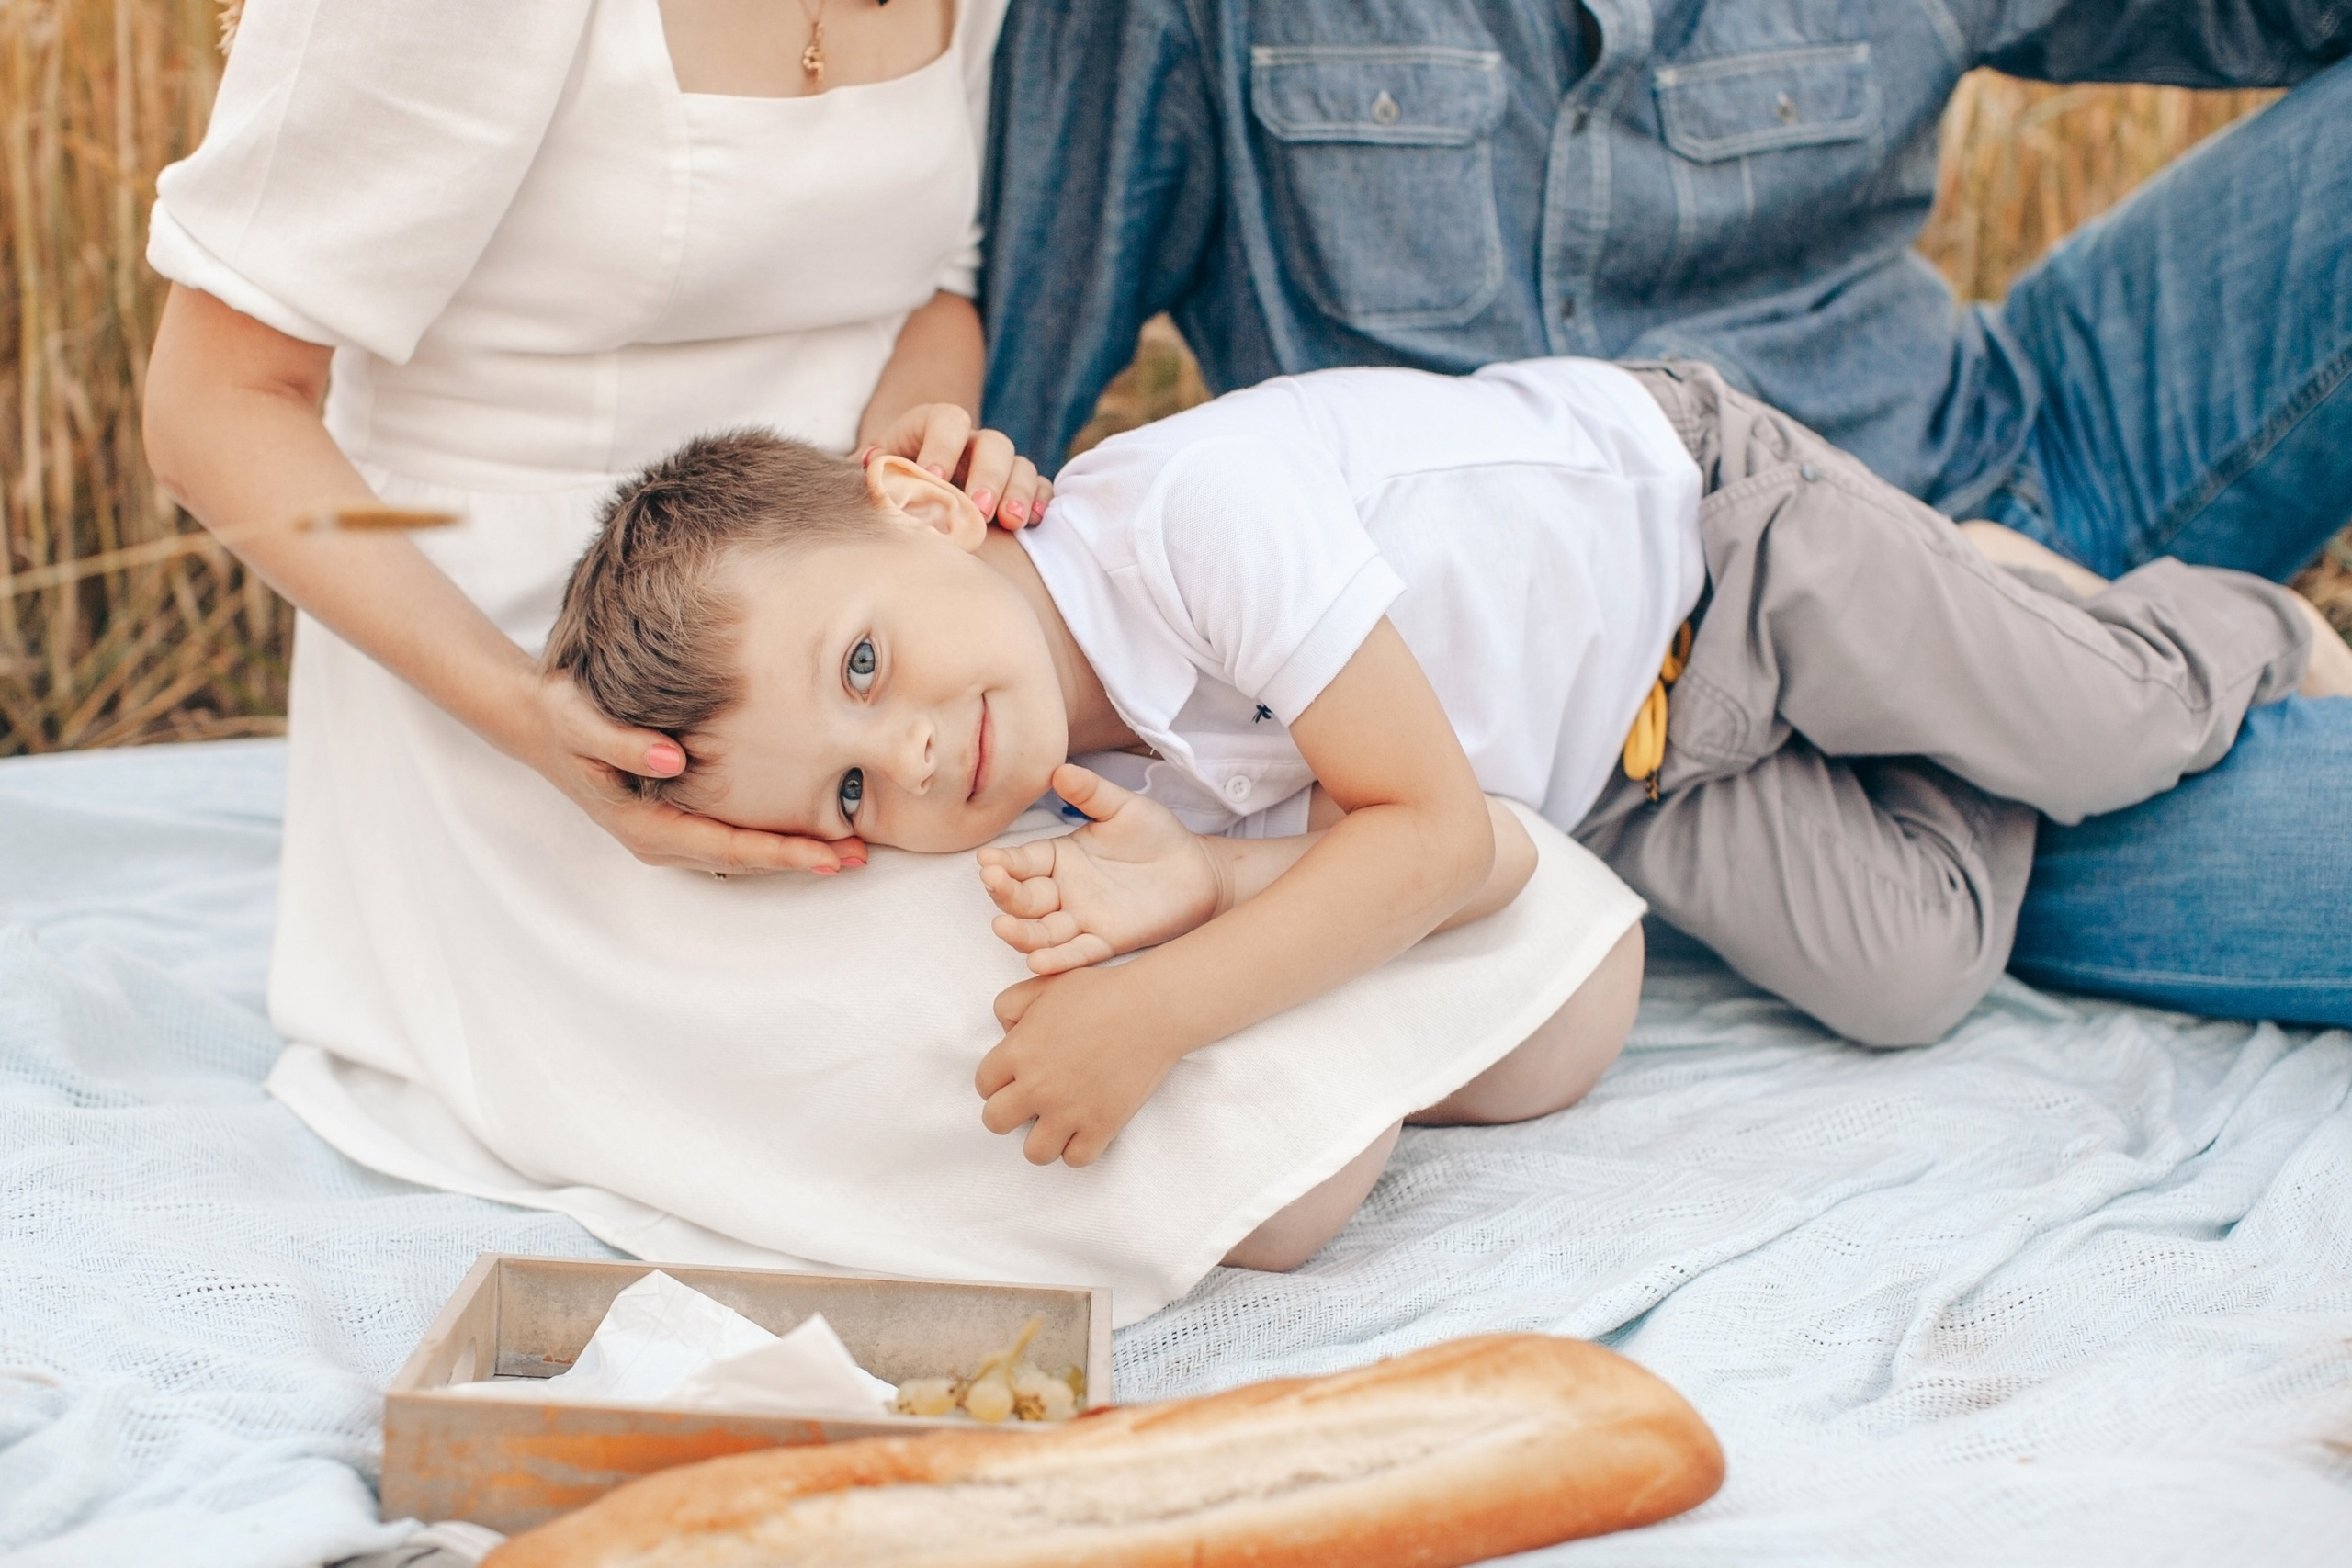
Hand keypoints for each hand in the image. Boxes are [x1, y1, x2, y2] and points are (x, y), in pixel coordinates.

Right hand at [522, 671, 864, 874]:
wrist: (534, 723)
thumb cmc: (560, 717)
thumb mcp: (579, 720)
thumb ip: (622, 739)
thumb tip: (672, 757)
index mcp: (645, 825)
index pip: (728, 845)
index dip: (782, 851)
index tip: (829, 855)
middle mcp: (661, 840)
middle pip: (745, 860)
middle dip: (804, 861)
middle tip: (864, 857)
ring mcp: (668, 836)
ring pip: (743, 855)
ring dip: (795, 854)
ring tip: (852, 852)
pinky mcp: (675, 822)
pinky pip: (733, 840)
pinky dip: (773, 839)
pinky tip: (808, 831)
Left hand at [864, 402, 1053, 528]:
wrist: (909, 490)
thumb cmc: (888, 478)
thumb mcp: (873, 469)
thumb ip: (870, 467)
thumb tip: (870, 464)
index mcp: (935, 426)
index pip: (948, 421)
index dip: (942, 448)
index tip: (931, 479)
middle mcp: (973, 442)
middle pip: (994, 444)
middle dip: (987, 477)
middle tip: (977, 509)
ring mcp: (999, 465)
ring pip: (1021, 465)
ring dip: (1018, 492)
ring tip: (1011, 522)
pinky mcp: (1017, 489)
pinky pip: (1040, 487)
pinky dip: (1039, 502)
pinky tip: (1033, 523)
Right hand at [977, 763, 1220, 973]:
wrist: (1198, 870)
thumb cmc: (1157, 834)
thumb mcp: (1123, 808)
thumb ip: (1092, 793)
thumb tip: (1060, 770)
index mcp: (1059, 857)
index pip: (1023, 861)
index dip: (1003, 861)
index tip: (986, 860)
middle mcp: (1063, 891)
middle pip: (1024, 898)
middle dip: (1005, 893)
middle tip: (993, 882)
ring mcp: (1082, 919)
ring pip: (1041, 932)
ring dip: (1020, 933)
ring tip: (1003, 927)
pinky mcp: (1106, 942)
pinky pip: (1078, 954)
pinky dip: (1059, 960)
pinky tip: (1040, 962)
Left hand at [978, 966, 1179, 1165]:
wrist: (1152, 1009)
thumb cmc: (1100, 992)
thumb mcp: (1046, 984)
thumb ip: (1010, 1005)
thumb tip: (1006, 1034)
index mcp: (1018, 1052)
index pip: (984, 1085)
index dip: (997, 1082)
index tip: (1016, 1079)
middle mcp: (1037, 1086)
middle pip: (995, 1122)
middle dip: (1009, 1113)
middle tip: (1030, 1102)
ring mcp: (1069, 1111)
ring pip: (1034, 1152)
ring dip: (1042, 1139)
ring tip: (1056, 1122)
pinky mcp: (1102, 1127)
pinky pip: (1075, 1160)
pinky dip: (1078, 1149)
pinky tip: (1084, 1129)